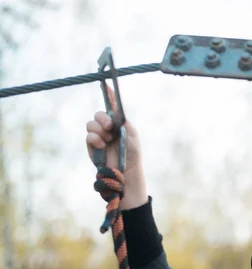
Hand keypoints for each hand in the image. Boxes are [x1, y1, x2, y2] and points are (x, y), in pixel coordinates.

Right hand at [85, 86, 147, 209]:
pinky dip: (95, 138)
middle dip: (102, 118)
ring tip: (107, 138)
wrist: (127, 170)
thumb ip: (122, 121)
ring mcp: (99, 136)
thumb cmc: (131, 153)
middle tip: (109, 126)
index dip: (108, 94)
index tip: (106, 83)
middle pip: (98, 114)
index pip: (111, 106)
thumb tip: (113, 112)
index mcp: (118, 123)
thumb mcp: (131, 134)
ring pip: (91, 123)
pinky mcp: (92, 146)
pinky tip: (102, 144)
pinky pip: (89, 135)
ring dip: (99, 128)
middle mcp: (107, 128)